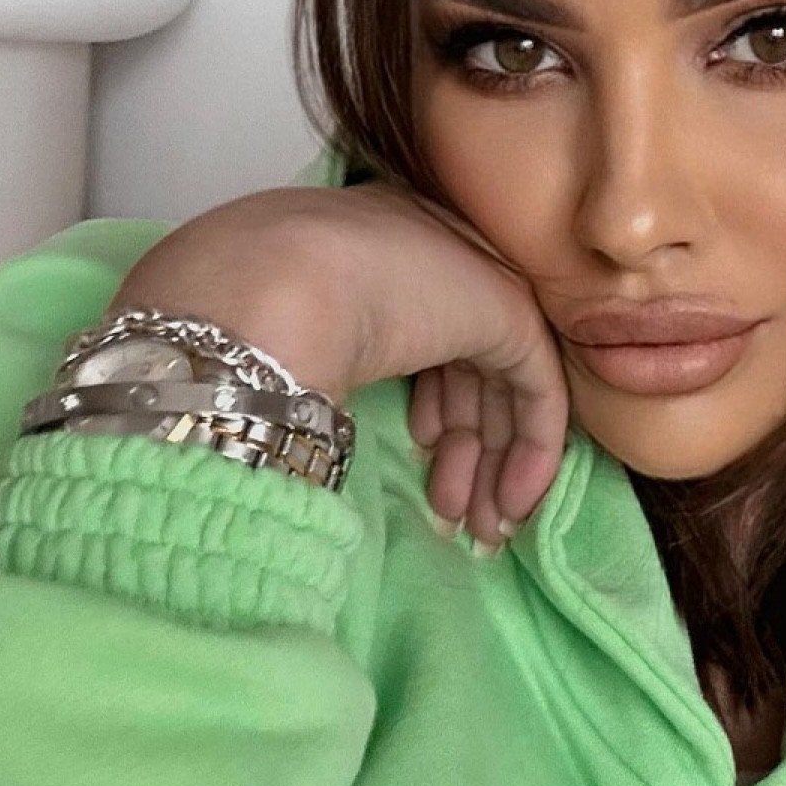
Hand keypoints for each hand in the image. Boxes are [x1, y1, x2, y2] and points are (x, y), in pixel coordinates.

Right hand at [106, 175, 571, 548]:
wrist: (265, 287)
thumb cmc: (246, 315)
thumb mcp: (282, 341)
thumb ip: (320, 362)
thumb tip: (322, 402)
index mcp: (381, 254)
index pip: (428, 343)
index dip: (432, 414)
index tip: (420, 468)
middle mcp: (436, 258)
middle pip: (467, 371)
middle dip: (465, 455)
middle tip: (454, 521)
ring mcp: (475, 279)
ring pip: (503, 389)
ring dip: (491, 467)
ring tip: (475, 531)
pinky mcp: (509, 312)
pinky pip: (539, 391)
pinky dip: (533, 453)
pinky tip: (511, 506)